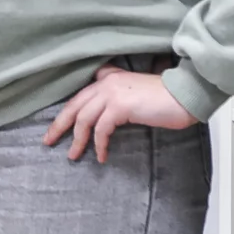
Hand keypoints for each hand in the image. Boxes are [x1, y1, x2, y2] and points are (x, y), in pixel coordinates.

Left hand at [43, 66, 196, 162]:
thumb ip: (120, 96)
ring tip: (73, 155)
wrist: (184, 95)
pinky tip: (100, 156)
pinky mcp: (120, 106)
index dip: (67, 111)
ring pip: (83, 118)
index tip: (57, 126)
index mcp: (109, 77)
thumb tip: (107, 116)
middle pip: (74, 105)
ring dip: (77, 139)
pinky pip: (101, 129)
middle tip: (48, 141)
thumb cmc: (166, 98)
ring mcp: (112, 93)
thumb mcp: (137, 93)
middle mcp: (107, 82)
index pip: (80, 95)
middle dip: (59, 125)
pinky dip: (98, 145)